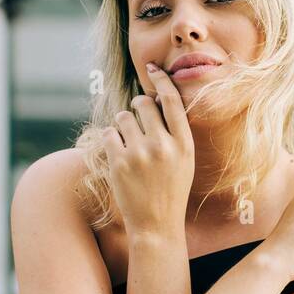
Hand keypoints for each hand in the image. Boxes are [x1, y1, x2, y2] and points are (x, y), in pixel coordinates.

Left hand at [100, 64, 195, 236]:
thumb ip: (174, 131)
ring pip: (123, 116)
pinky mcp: (118, 163)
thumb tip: (154, 99)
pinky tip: (119, 153)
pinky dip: (111, 139)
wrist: (156, 225)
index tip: (153, 68)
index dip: (161, 80)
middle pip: (144, 103)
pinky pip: (109, 133)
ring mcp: (139, 154)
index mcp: (184, 144)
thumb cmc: (171, 189)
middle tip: (139, 120)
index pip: (171, 100)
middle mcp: (163, 146)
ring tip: (129, 142)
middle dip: (139, 107)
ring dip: (123, 123)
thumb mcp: (185, 160)